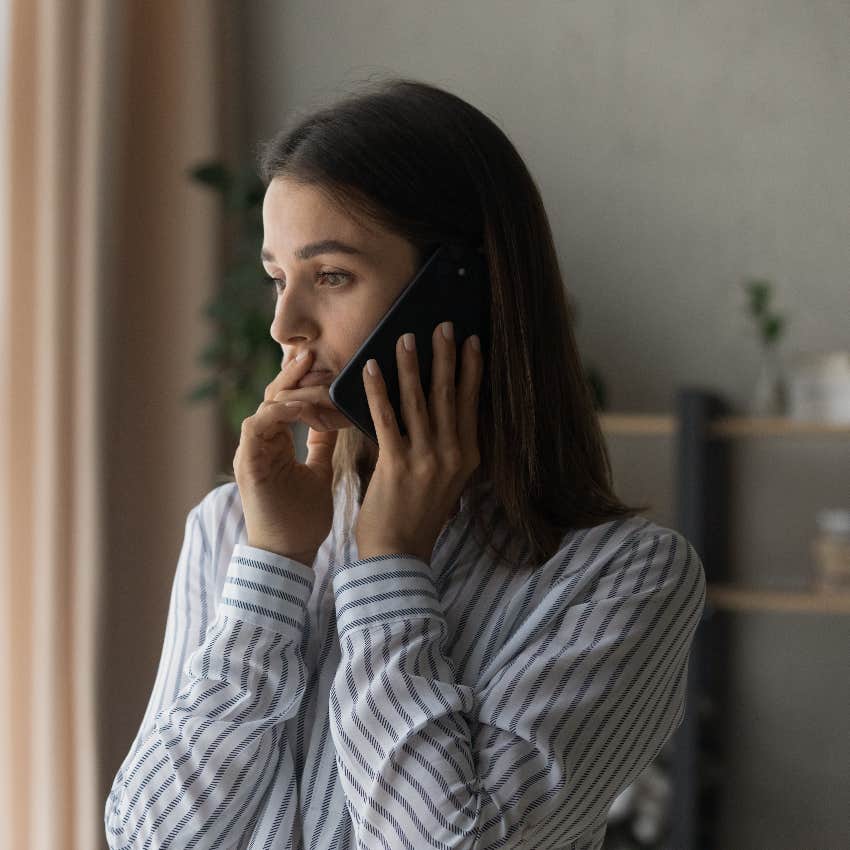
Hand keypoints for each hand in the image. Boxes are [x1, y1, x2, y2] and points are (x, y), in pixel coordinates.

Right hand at [232, 349, 342, 564]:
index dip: (304, 381)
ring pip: (265, 405)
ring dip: (289, 389)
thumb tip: (334, 419)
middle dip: (294, 373)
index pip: (287, 400)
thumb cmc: (303, 519)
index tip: (327, 363)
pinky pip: (257, 426)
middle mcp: (261, 443)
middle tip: (314, 351)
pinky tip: (301, 406)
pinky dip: (278, 413)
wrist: (288, 555)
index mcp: (276, 443)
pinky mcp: (248, 463)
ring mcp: (252, 452)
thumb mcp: (319, 473)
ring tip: (312, 372)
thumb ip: (321, 445)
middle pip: (274, 395)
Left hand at [354, 321, 482, 563]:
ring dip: (412, 365)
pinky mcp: (396, 464)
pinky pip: (386, 418)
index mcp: (467, 457)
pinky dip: (378, 390)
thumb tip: (441, 412)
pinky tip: (371, 367)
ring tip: (406, 337)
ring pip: (418, 401)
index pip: (471, 404)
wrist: (398, 555)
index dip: (472, 370)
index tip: (473, 341)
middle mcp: (452, 455)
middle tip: (443, 325)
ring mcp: (426, 459)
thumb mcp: (446, 482)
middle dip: (446, 356)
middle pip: (449, 395)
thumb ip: (447, 448)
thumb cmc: (418, 516)